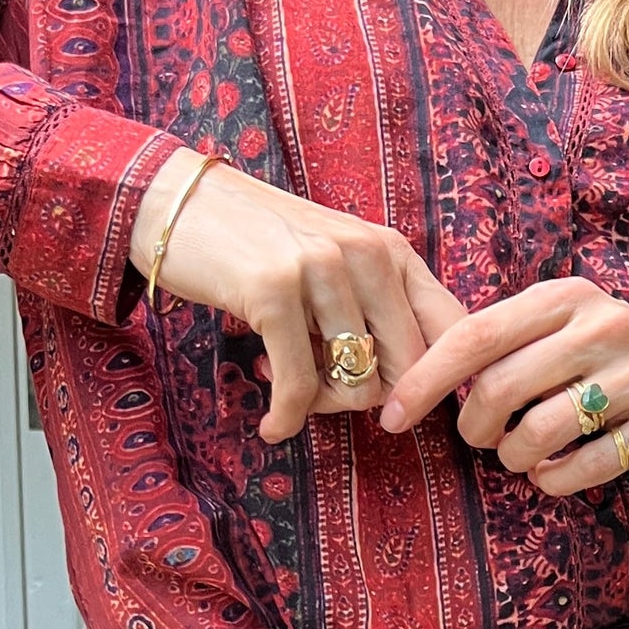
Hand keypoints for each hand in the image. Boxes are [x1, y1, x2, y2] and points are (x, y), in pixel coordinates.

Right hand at [131, 150, 467, 441]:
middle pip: (409, 368)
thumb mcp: (333, 264)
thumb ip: (375, 308)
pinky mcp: (274, 291)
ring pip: (358, 382)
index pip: (452, 327)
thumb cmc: (256, 246)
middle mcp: (365, 253)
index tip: (404, 409)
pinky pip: (300, 385)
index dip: (440, 382)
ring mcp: (320, 269)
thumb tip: (413, 387)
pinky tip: (274, 424)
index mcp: (389, 249)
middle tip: (329, 398)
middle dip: (373, 400)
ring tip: (293, 394)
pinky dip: (287, 416)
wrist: (175, 203)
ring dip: (324, 406)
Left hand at [380, 277, 628, 506]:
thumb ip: (504, 343)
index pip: (474, 334)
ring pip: (538, 432)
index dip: (424, 381)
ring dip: (513, 460)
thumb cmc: (611, 364)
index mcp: (565, 297)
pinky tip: (552, 475)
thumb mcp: (563, 331)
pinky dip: (554, 481)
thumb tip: (418, 380)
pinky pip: (584, 466)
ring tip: (519, 458)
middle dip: (473, 429)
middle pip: (499, 388)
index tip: (391, 417)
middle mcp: (602, 326)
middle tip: (478, 441)